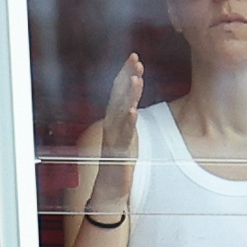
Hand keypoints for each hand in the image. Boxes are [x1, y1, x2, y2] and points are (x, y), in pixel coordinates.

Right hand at [86, 54, 141, 223]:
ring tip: (137, 79)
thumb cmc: (119, 162)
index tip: (134, 57)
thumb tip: (133, 100)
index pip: (118, 91)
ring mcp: (113, 138)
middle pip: (118, 96)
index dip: (125, 73)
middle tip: (135, 59)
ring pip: (120, 112)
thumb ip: (127, 117)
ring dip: (128, 95)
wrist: (110, 189)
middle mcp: (111, 125)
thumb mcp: (125, 135)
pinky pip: (123, 134)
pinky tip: (133, 111)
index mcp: (113, 119)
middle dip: (126, 76)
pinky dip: (127, 122)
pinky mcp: (118, 152)